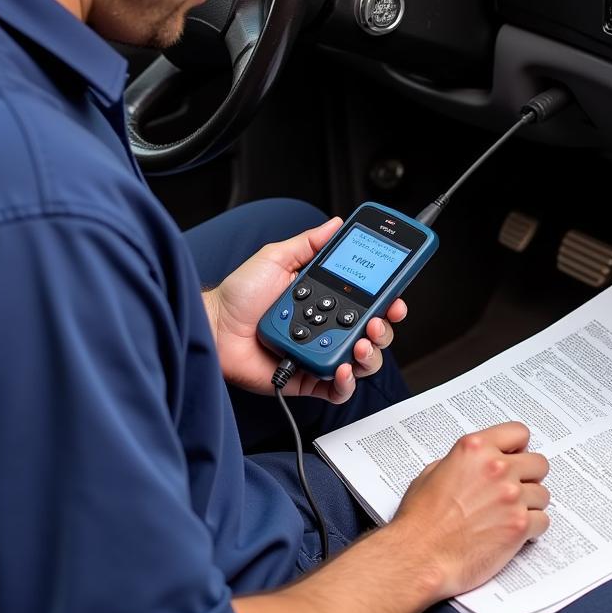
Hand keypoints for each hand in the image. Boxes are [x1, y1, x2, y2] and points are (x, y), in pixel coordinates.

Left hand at [203, 216, 408, 402]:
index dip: (388, 301)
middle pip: (373, 333)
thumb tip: (335, 223)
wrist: (214, 327)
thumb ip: (308, 243)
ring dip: (371, 354)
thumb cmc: (239, 295)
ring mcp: (320, 354)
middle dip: (385, 328)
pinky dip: (347, 382)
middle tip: (380, 320)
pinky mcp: (309, 379)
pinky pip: (338, 389)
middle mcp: (328, 328)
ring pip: (362, 362)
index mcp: (326, 300)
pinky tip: (343, 368)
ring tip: (361, 344)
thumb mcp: (276, 258)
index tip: (396, 296)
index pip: (367, 302)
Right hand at [392, 422, 549, 599]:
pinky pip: (543, 521)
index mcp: (475, 449)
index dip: (518, 447)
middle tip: (515, 489)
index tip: (515, 457)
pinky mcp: (519, 526)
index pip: (518, 432)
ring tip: (510, 514)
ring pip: (543, 494)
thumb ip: (461, 462)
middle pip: (538, 463)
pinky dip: (532, 528)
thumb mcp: (433, 473)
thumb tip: (475, 465)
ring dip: (530, 504)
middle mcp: (497, 468)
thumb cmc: (421, 519)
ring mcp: (511, 496)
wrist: (420, 555)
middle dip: (529, 476)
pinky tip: (514, 531)